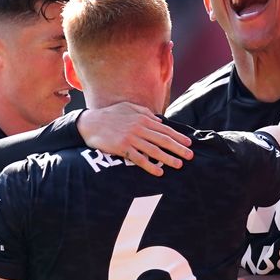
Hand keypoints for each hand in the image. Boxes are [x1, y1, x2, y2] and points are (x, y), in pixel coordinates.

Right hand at [77, 102, 192, 175]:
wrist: (89, 123)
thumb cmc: (110, 115)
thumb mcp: (128, 107)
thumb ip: (145, 112)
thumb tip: (160, 120)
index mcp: (142, 118)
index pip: (165, 129)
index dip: (178, 136)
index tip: (188, 143)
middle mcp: (139, 128)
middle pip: (163, 140)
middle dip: (178, 148)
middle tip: (190, 155)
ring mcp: (130, 138)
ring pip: (153, 150)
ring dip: (167, 158)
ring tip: (179, 165)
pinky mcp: (122, 148)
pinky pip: (138, 159)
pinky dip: (149, 166)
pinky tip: (159, 172)